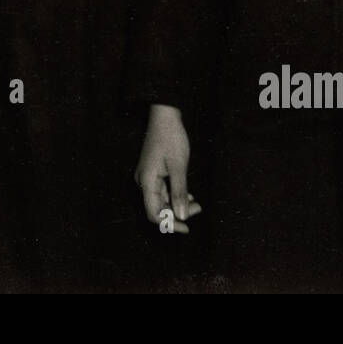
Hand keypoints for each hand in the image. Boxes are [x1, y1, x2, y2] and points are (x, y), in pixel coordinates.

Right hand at [135, 104, 200, 231]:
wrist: (165, 116)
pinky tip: (188, 195)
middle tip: (198, 208)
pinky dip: (175, 195)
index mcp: (146, 181)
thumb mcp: (178, 166)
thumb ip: (179, 192)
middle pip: (158, 208)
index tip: (187, 227)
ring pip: (162, 200)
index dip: (169, 224)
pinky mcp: (154, 172)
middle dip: (177, 213)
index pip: (154, 214)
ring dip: (178, 204)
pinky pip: (163, 191)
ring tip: (197, 202)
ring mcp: (148, 177)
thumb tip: (182, 216)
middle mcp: (144, 182)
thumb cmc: (171, 138)